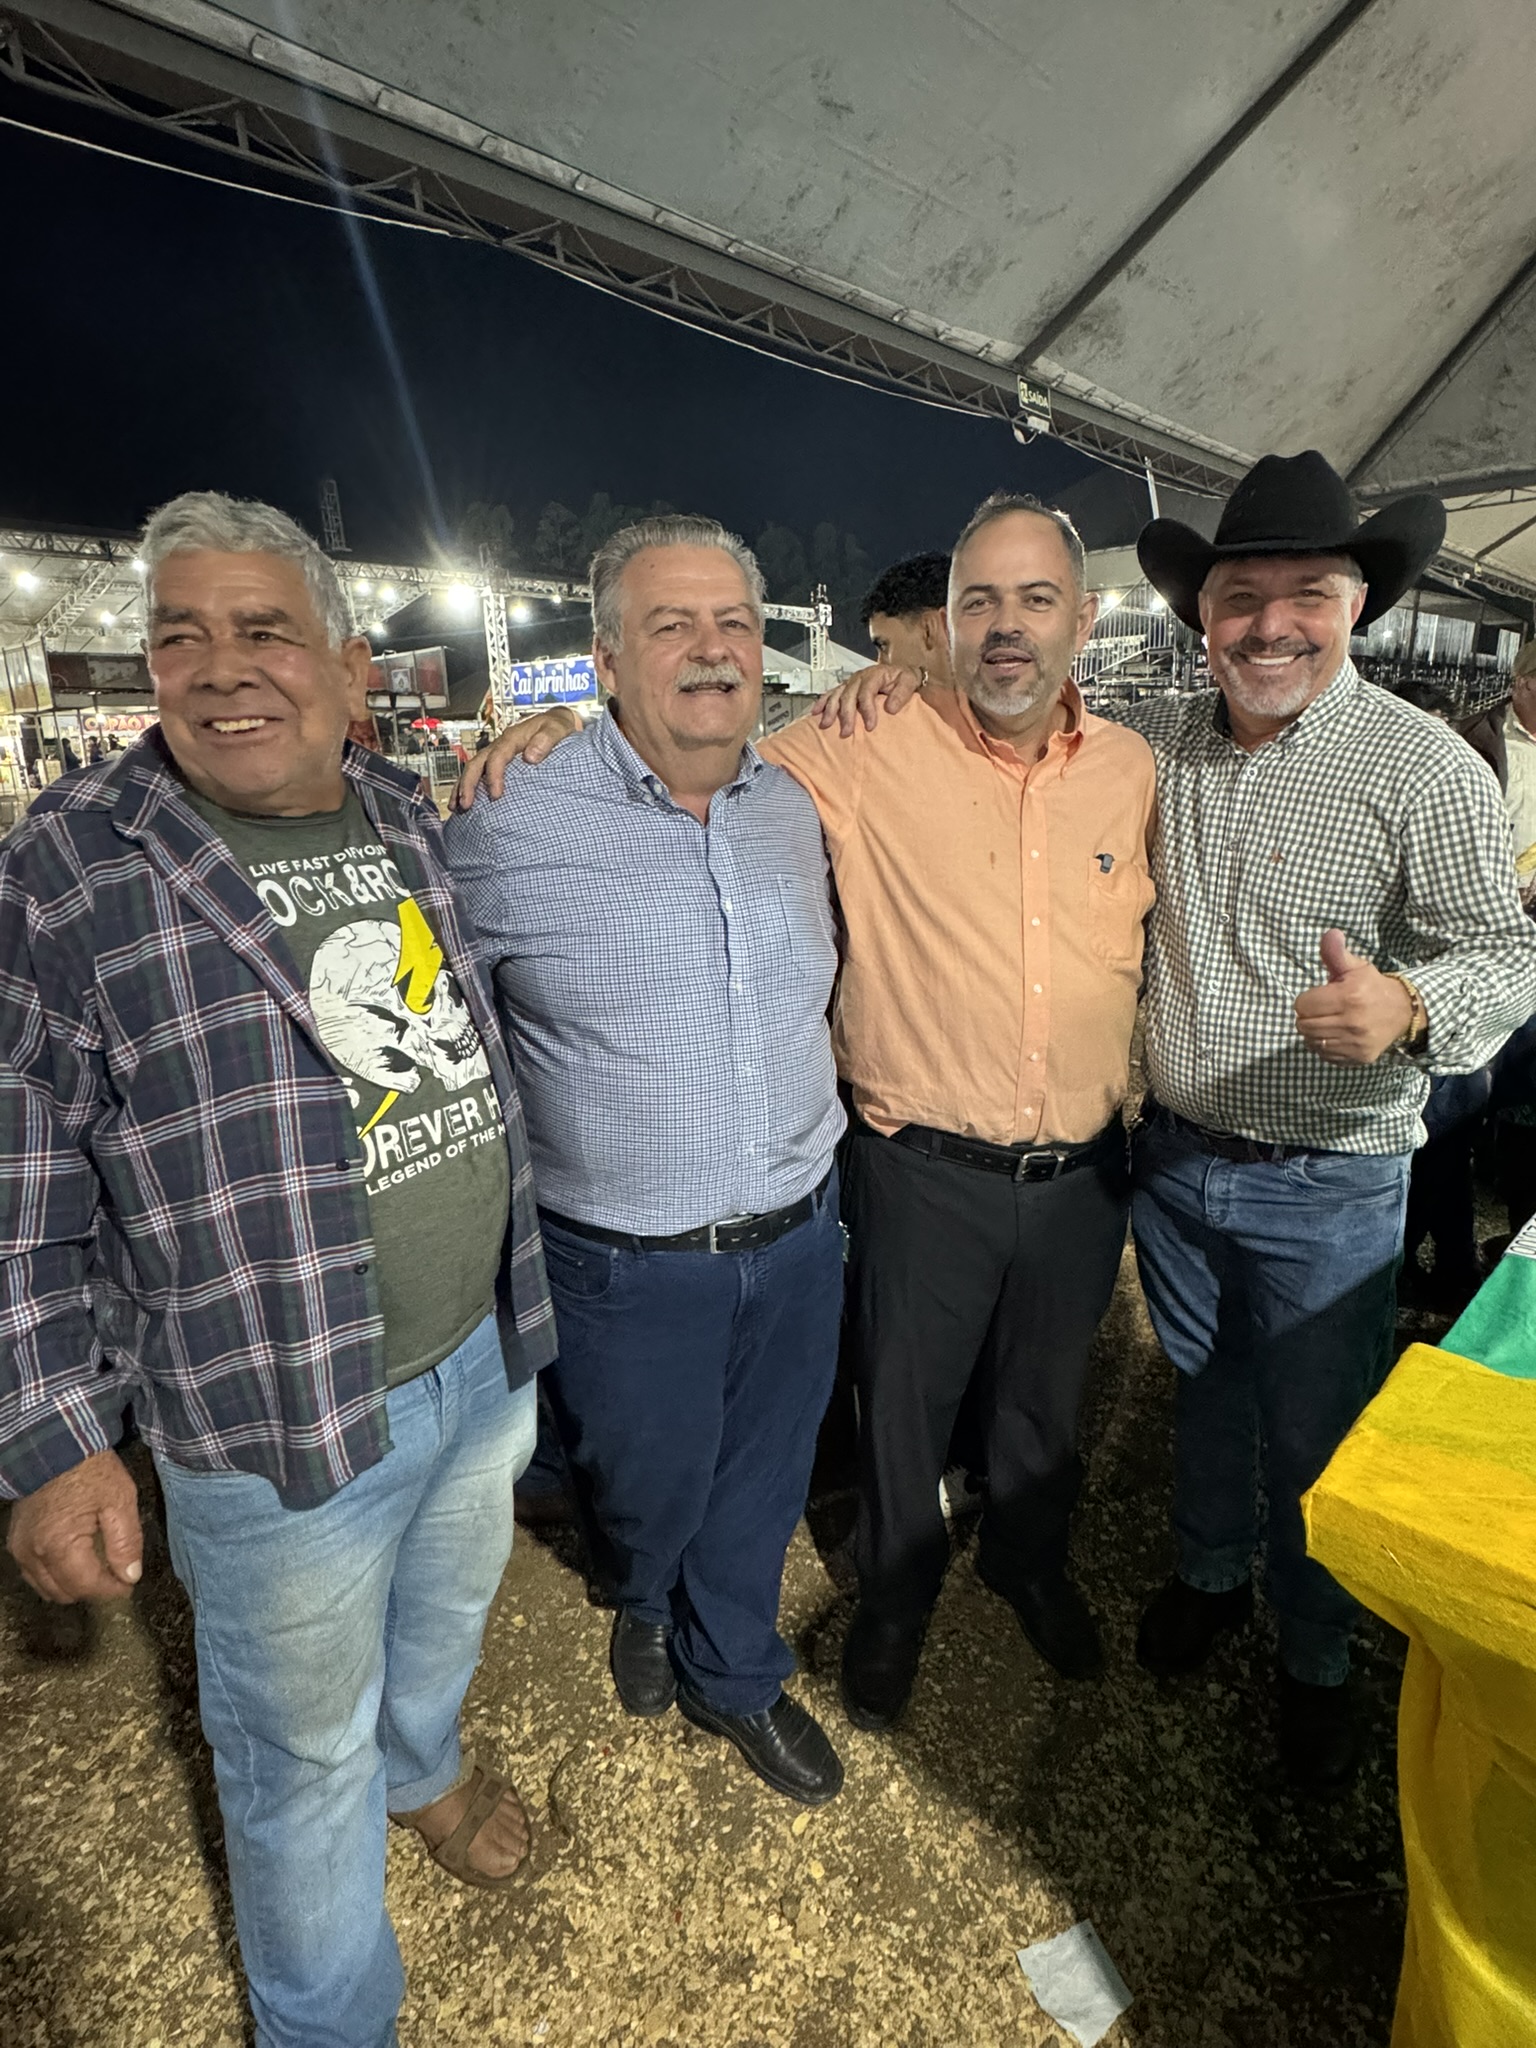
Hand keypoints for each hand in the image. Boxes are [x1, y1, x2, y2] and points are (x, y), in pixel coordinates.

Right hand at [7, 1450, 142, 1602]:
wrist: (55, 1444)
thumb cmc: (91, 1470)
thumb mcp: (120, 1501)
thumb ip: (126, 1542)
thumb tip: (131, 1576)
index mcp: (59, 1546)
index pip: (86, 1587)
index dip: (111, 1591)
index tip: (129, 1585)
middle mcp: (33, 1554)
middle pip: (64, 1593)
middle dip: (92, 1590)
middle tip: (115, 1576)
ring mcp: (20, 1548)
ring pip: (46, 1588)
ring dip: (71, 1585)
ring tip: (97, 1568)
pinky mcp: (15, 1540)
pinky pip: (33, 1573)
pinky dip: (54, 1575)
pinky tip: (74, 1560)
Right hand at [453, 708, 582, 807]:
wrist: (556, 723)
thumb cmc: (557, 727)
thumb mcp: (557, 728)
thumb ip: (546, 740)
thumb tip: (530, 756)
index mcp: (512, 738)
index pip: (497, 756)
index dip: (494, 775)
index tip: (495, 795)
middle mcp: (500, 745)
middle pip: (477, 763)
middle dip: (469, 784)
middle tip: (466, 804)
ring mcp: (495, 754)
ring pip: (473, 770)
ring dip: (463, 788)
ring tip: (457, 808)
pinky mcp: (496, 763)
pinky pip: (478, 774)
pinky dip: (467, 788)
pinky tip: (462, 804)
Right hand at [813, 663, 926, 736]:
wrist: (901, 673)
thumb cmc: (905, 679)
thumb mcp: (909, 681)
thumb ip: (901, 694)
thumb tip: (890, 709)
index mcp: (874, 674)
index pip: (866, 692)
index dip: (867, 710)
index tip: (870, 727)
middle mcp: (859, 677)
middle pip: (848, 695)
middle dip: (846, 715)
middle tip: (846, 733)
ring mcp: (850, 682)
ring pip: (837, 695)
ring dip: (830, 710)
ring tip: (826, 725)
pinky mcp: (846, 687)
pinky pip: (831, 693)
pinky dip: (822, 702)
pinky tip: (815, 713)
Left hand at [1294, 929, 1414, 1065]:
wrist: (1403, 1012)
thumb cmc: (1372, 987)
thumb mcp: (1355, 967)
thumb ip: (1336, 953)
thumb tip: (1330, 934)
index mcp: (1348, 996)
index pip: (1303, 1005)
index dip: (1307, 1000)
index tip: (1318, 997)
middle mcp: (1352, 1022)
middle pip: (1303, 1025)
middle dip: (1308, 1016)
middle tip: (1321, 1010)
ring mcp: (1355, 1043)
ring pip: (1311, 1042)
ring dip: (1314, 1032)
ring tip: (1327, 1022)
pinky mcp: (1358, 1057)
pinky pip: (1325, 1055)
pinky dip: (1324, 1047)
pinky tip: (1335, 1035)